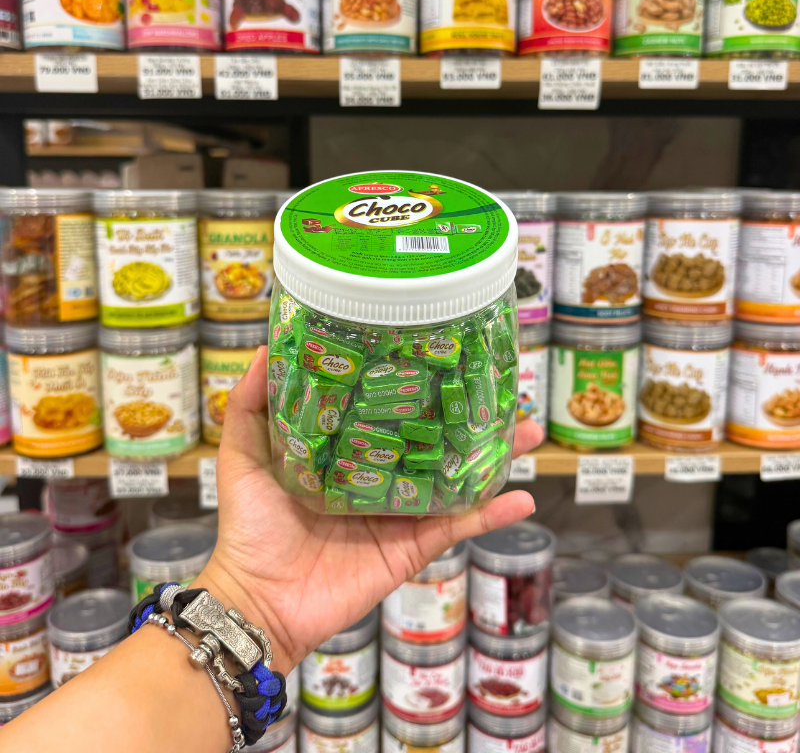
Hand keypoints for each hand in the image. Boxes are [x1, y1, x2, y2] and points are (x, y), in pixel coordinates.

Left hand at [199, 346, 541, 671]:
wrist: (259, 599)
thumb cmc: (250, 528)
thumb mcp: (245, 458)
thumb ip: (251, 407)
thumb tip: (268, 349)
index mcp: (345, 455)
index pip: (387, 415)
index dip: (414, 389)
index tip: (439, 358)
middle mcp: (378, 479)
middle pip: (432, 442)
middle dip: (466, 419)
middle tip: (499, 392)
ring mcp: (400, 514)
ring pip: (455, 480)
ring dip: (492, 459)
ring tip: (526, 432)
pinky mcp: (411, 547)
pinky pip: (458, 527)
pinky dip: (491, 514)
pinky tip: (523, 497)